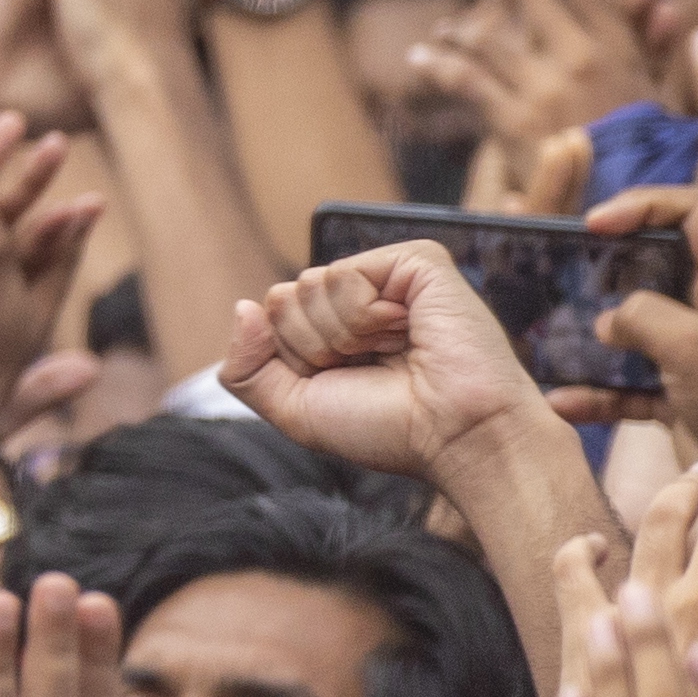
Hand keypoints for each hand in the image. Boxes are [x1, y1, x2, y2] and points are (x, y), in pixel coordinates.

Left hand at [220, 237, 549, 482]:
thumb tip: (243, 305)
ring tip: (395, 350)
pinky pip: (344, 273)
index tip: (345, 381)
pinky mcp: (415, 261)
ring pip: (308, 284)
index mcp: (333, 330)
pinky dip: (365, 316)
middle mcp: (358, 300)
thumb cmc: (387, 427)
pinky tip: (406, 330)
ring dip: (343, 335)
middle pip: (283, 298)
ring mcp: (387, 277)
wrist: (454, 435)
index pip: (270, 316)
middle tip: (372, 366)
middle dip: (314, 346)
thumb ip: (247, 368)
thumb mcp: (295, 411)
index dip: (294, 359)